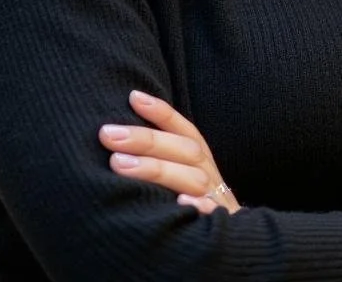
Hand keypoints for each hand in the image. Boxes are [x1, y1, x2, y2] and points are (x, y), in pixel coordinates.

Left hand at [99, 90, 241, 214]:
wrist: (233, 244)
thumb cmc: (198, 205)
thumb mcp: (187, 177)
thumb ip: (166, 157)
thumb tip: (125, 135)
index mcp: (201, 160)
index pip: (184, 130)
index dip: (161, 112)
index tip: (133, 97)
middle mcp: (209, 175)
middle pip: (182, 150)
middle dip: (145, 139)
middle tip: (108, 134)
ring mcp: (215, 200)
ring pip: (191, 180)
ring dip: (157, 169)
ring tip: (119, 164)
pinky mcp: (220, 226)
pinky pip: (212, 215)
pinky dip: (200, 208)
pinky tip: (180, 204)